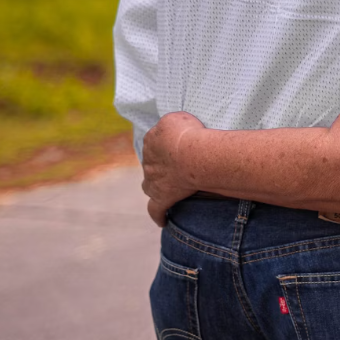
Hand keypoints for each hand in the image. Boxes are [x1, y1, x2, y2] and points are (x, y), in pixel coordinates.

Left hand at [141, 111, 205, 226]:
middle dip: (161, 164)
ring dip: (156, 185)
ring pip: (149, 185)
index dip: (169, 143)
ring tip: (168, 187)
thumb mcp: (177, 118)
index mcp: (151, 141)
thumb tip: (169, 129)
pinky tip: (163, 221)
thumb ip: (169, 123)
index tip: (181, 145)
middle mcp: (148, 162)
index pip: (156, 141)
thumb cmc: (188, 134)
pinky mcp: (162, 197)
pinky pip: (156, 209)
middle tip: (180, 164)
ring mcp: (153, 181)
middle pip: (152, 163)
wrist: (191, 155)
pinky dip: (158, 215)